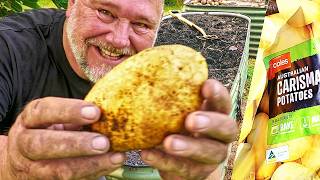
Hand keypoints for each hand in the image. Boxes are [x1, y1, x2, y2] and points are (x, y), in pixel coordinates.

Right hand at [1, 97, 124, 179]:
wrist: (24, 161)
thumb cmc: (48, 132)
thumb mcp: (55, 118)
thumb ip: (76, 115)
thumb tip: (110, 110)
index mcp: (29, 119)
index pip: (43, 111)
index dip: (69, 111)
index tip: (95, 112)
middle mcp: (25, 143)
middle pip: (43, 145)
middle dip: (76, 144)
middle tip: (104, 142)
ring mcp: (33, 167)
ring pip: (58, 170)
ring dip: (90, 164)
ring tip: (115, 157)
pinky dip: (93, 173)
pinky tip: (110, 165)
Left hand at [140, 79, 238, 179]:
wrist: (181, 160)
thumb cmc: (176, 124)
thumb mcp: (174, 107)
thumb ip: (165, 90)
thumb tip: (142, 60)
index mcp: (215, 112)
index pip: (223, 101)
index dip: (218, 93)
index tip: (205, 85)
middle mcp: (220, 134)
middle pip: (227, 127)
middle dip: (210, 122)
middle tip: (190, 120)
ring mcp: (212, 155)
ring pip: (209, 153)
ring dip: (189, 147)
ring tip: (168, 142)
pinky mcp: (198, 173)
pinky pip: (185, 169)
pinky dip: (166, 162)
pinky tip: (147, 153)